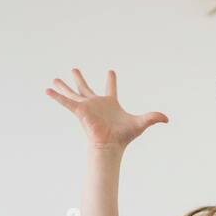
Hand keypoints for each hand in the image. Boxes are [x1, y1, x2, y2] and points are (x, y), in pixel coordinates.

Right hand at [47, 68, 167, 148]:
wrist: (110, 145)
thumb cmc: (124, 137)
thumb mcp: (140, 123)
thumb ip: (153, 118)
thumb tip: (167, 119)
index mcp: (110, 103)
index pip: (111, 89)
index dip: (111, 80)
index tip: (111, 72)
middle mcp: (96, 104)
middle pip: (86, 88)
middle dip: (80, 79)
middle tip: (74, 69)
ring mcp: (87, 107)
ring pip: (73, 93)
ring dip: (64, 86)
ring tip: (54, 79)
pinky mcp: (80, 111)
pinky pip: (66, 102)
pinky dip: (57, 96)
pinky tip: (47, 90)